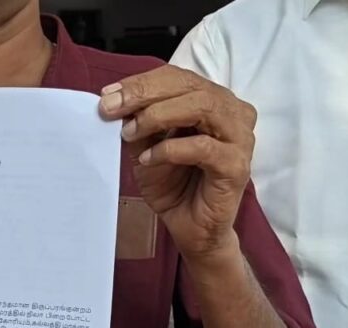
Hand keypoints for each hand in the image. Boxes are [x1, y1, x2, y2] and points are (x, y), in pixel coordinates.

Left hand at [99, 65, 256, 262]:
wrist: (191, 228)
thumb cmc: (174, 184)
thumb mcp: (146, 147)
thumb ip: (137, 123)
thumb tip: (113, 101)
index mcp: (213, 101)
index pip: (177, 78)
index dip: (141, 83)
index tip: (108, 96)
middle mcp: (232, 113)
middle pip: (190, 87)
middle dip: (145, 94)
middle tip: (111, 109)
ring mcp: (239, 138)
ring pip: (202, 108)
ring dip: (158, 116)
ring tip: (130, 132)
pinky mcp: (237, 166)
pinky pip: (204, 147)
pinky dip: (171, 149)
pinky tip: (149, 160)